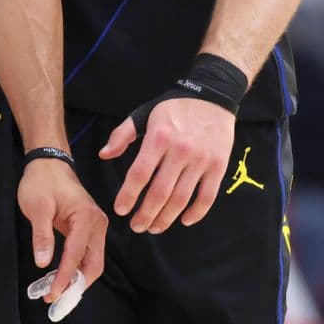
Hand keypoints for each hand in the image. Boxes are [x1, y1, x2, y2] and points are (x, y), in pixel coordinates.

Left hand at [18, 157, 105, 316]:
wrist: (48, 162)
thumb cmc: (42, 181)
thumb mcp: (37, 207)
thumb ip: (42, 236)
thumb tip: (43, 263)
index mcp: (86, 217)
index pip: (76, 255)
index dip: (64, 278)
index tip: (52, 295)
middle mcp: (97, 224)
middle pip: (94, 264)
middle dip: (76, 285)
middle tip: (56, 301)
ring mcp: (96, 226)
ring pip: (92, 262)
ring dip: (76, 279)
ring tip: (56, 293)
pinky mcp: (89, 228)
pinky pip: (86, 254)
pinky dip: (76, 268)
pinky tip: (62, 278)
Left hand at [99, 97, 237, 234]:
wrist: (214, 95)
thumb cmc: (174, 107)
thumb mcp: (144, 114)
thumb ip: (122, 135)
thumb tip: (104, 155)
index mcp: (159, 137)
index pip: (140, 174)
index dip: (128, 195)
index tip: (121, 210)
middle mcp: (180, 150)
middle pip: (160, 193)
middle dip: (145, 214)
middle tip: (136, 226)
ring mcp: (201, 160)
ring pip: (181, 199)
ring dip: (166, 218)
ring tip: (154, 227)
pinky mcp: (219, 165)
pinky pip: (207, 196)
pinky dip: (196, 213)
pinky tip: (184, 220)